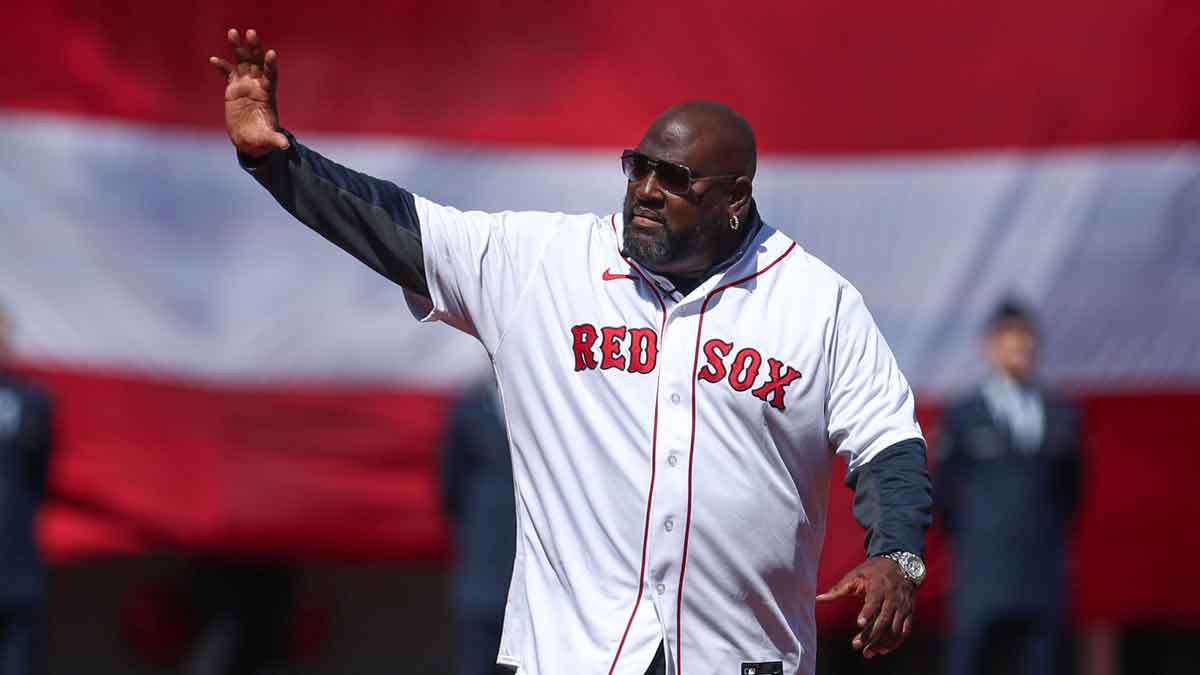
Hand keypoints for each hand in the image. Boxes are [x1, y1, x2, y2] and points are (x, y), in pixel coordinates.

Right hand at [209, 28, 288, 157]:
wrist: (249, 139)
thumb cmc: (261, 139)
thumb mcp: (268, 140)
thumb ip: (275, 140)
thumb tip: (285, 146)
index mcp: (268, 94)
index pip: (271, 76)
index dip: (270, 65)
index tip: (271, 53)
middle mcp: (258, 85)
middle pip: (257, 62)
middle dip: (255, 48)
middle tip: (251, 32)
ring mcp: (245, 85)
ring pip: (242, 62)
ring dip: (238, 47)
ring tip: (232, 32)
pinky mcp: (233, 88)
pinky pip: (228, 73)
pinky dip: (222, 65)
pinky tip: (213, 59)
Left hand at [815, 557, 914, 658]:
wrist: (900, 564)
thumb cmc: (873, 571)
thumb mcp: (855, 575)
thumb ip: (837, 589)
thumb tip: (818, 598)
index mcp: (879, 586)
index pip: (874, 601)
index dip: (867, 612)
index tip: (859, 624)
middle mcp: (893, 597)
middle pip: (884, 619)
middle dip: (871, 634)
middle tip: (857, 646)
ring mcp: (903, 606)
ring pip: (895, 628)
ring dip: (882, 642)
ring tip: (868, 652)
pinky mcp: (909, 612)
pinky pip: (905, 630)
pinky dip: (896, 642)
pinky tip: (883, 650)